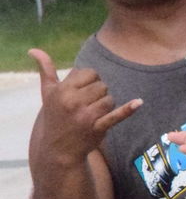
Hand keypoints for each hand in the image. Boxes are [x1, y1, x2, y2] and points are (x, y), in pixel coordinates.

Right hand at [29, 49, 141, 165]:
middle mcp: (72, 101)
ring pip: (110, 98)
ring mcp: (85, 115)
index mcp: (62, 90)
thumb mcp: (48, 93)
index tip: (82, 91)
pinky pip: (115, 116)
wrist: (58, 149)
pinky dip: (128, 110)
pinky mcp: (97, 128)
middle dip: (98, 94)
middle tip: (86, 105)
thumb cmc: (55, 116)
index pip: (90, 73)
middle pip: (102, 85)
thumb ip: (46, 71)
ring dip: (106, 105)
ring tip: (92, 114)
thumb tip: (34, 50)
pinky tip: (139, 102)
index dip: (90, 81)